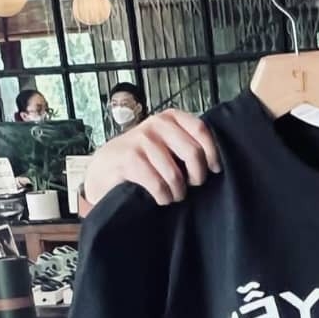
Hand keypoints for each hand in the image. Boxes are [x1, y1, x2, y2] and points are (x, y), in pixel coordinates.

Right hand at [84, 109, 220, 206]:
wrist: (104, 168)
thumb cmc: (140, 160)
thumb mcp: (165, 145)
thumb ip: (185, 146)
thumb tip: (214, 164)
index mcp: (170, 118)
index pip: (201, 130)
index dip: (211, 153)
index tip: (214, 170)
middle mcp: (157, 124)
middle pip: (193, 153)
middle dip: (197, 177)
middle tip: (190, 187)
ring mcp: (142, 140)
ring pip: (175, 174)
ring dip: (177, 192)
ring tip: (173, 195)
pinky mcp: (129, 159)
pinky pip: (158, 184)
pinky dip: (163, 197)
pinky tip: (161, 198)